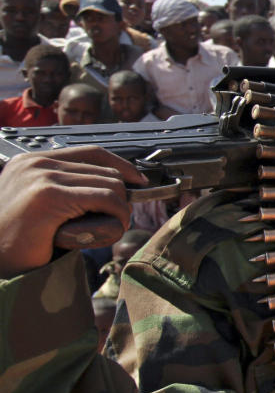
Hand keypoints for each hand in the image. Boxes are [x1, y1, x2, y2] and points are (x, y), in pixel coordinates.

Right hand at [0, 146, 146, 277]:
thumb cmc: (18, 240)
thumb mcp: (43, 205)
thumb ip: (69, 190)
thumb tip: (117, 185)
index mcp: (32, 161)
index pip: (91, 152)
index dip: (121, 166)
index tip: (138, 181)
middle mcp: (36, 163)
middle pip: (106, 170)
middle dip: (121, 196)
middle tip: (119, 219)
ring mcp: (41, 177)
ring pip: (110, 185)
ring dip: (120, 210)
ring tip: (112, 227)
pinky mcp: (49, 196)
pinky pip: (104, 199)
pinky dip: (117, 215)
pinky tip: (112, 228)